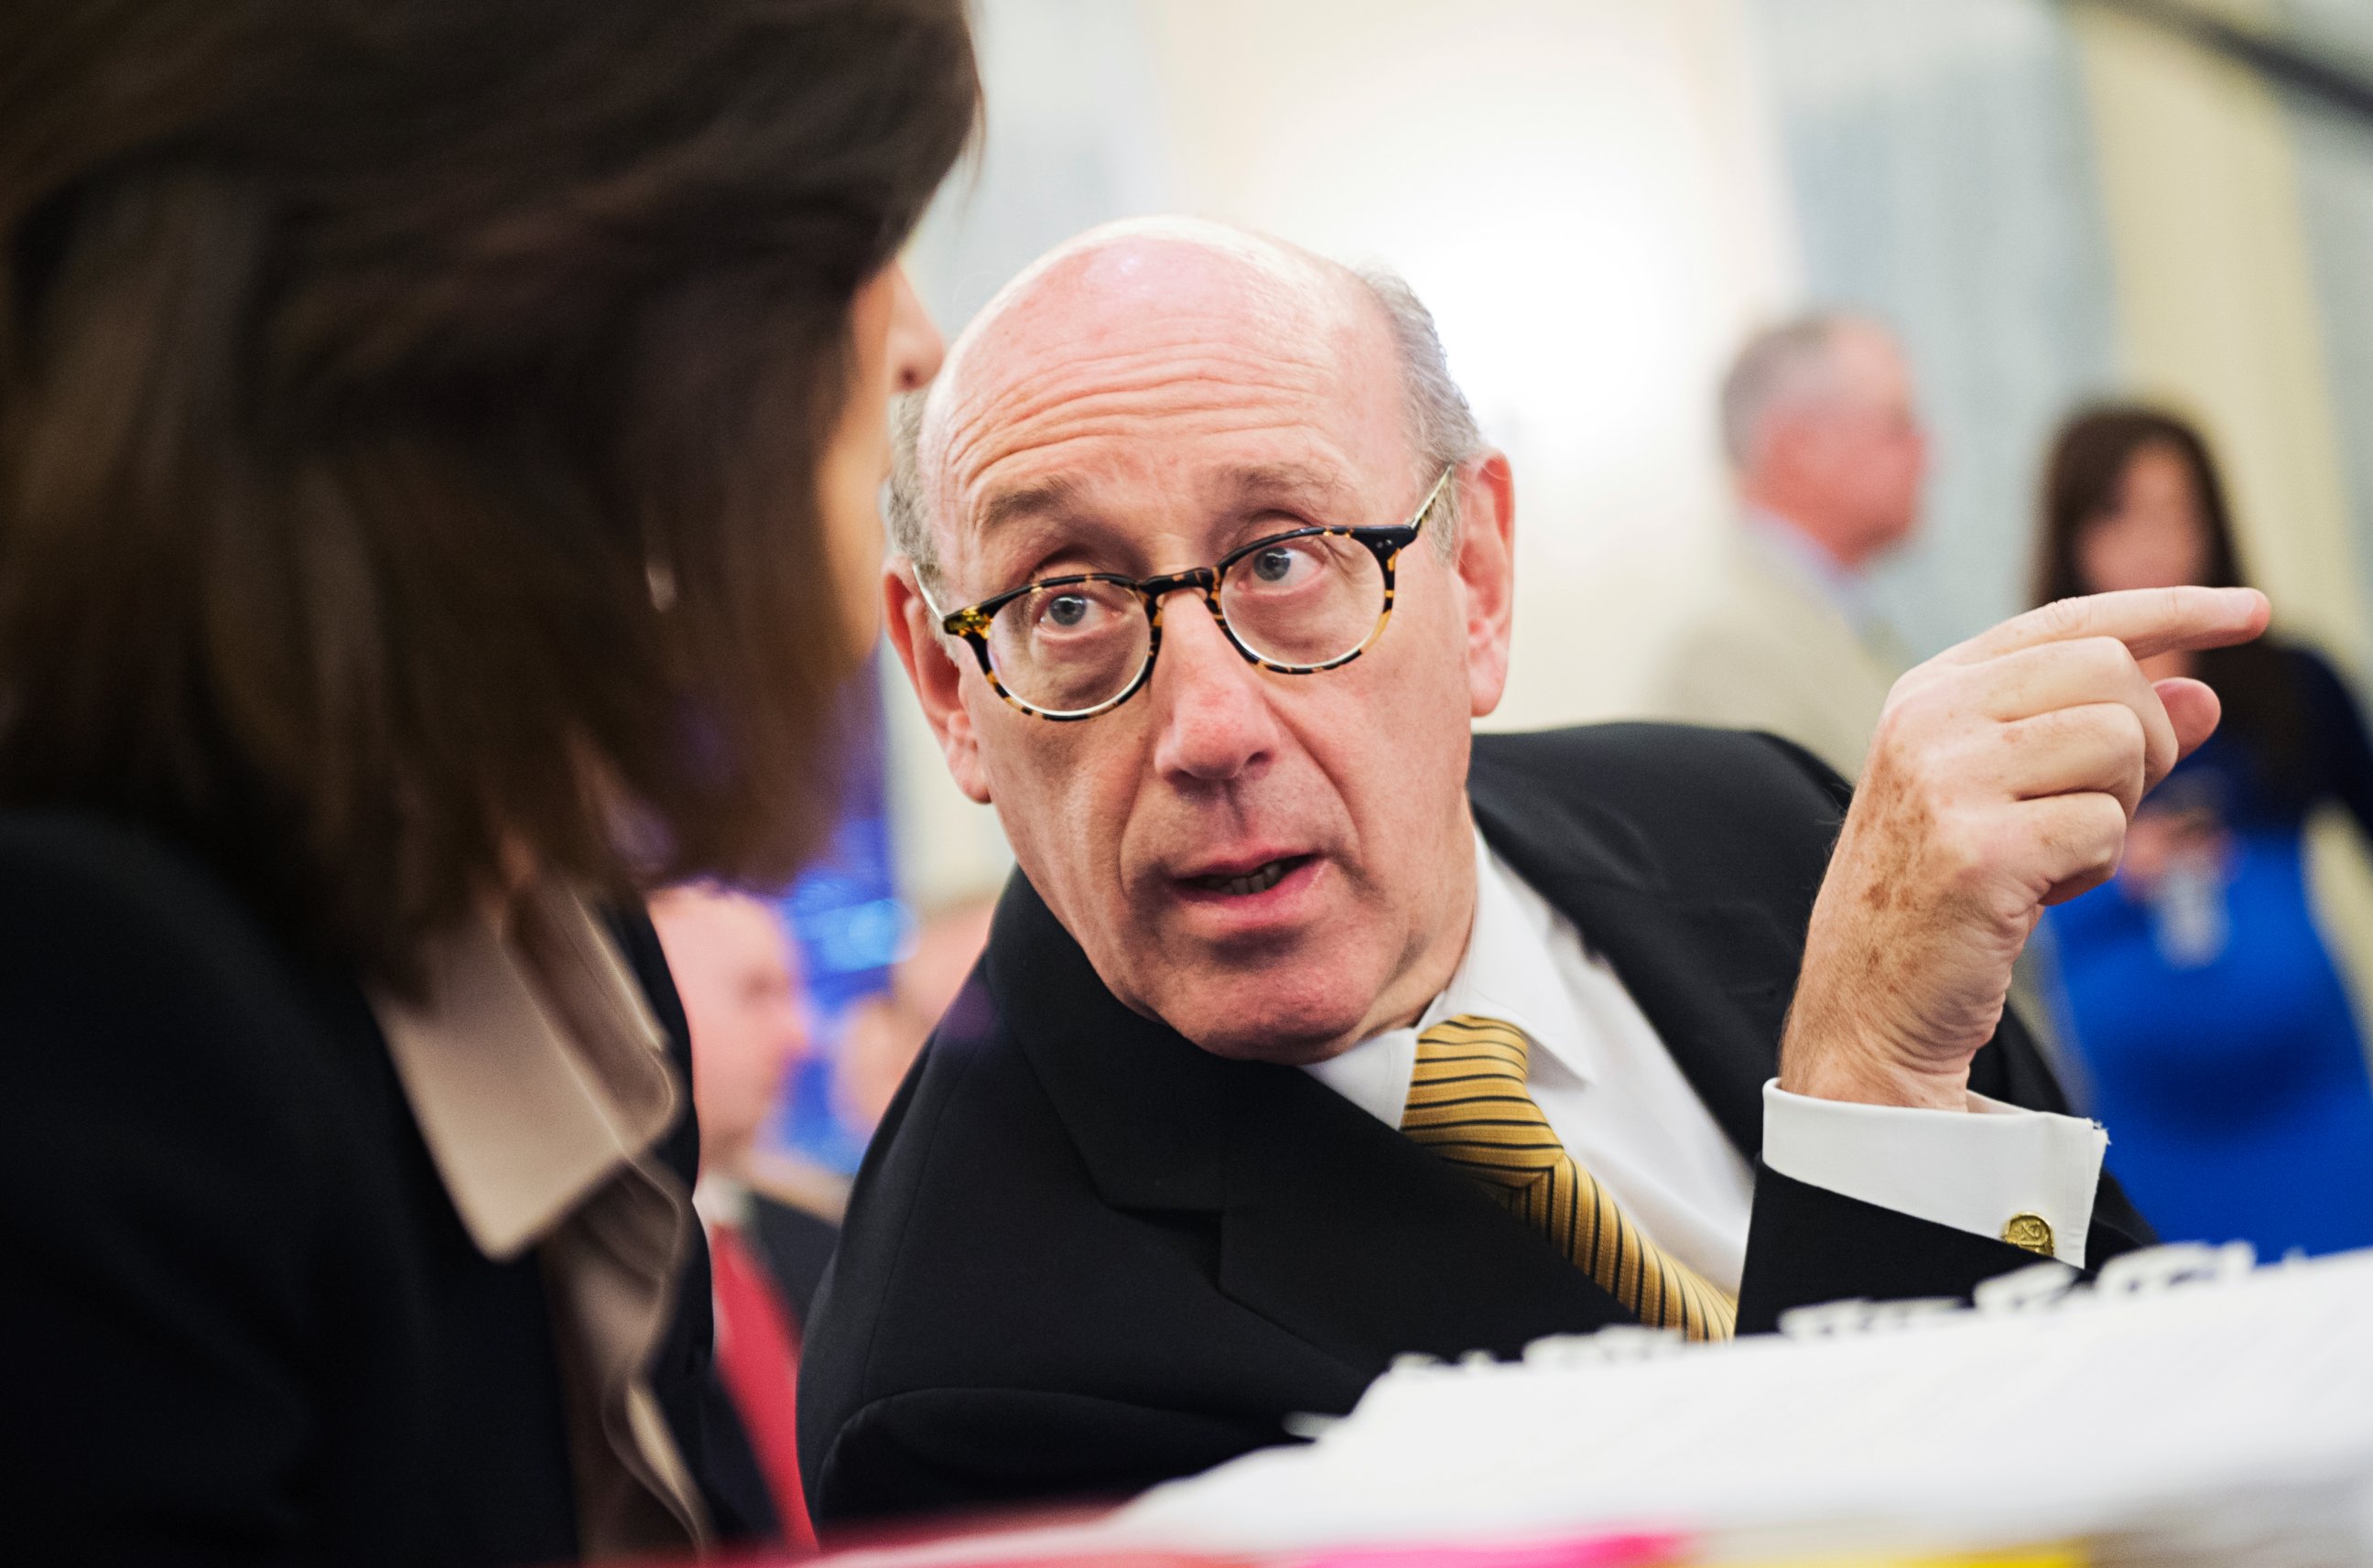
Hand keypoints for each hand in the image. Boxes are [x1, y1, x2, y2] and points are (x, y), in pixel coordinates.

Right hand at [1779, 586, 2269, 1109]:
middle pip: (2110, 672)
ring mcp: (1945, 780)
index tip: (2253, 611)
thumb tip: (2202, 696)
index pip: (2069, 621)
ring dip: (2117, 811)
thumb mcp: (2011, 794)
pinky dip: (2093, 869)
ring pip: (2119, 743)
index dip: (2171, 609)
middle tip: (2102, 808)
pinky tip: (2037, 894)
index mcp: (1929, 691)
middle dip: (2144, 743)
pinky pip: (2105, 828)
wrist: (1866, 1000)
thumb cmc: (1940, 893)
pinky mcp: (1977, 850)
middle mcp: (1928, 718)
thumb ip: (2097, 736)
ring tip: (2053, 855)